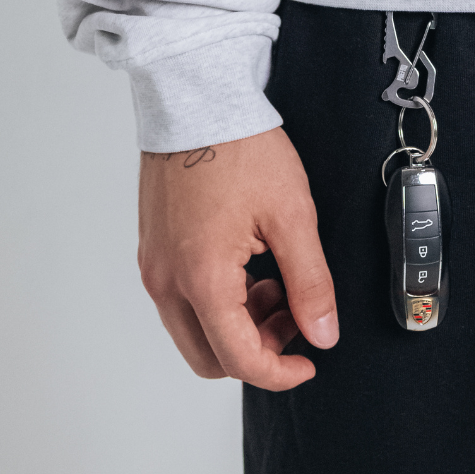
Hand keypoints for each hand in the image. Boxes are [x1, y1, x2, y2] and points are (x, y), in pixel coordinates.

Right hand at [138, 126, 337, 389]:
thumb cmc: (241, 149)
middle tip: (293, 312)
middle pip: (208, 357)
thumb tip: (323, 333)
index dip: (280, 372)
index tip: (309, 361)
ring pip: (193, 331)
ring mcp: (154, 266)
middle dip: (256, 349)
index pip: (238, 359)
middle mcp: (166, 281)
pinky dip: (217, 300)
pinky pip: (182, 300)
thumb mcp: (291, 215)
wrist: (197, 100)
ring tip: (274, 280)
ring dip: (237, 324)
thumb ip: (310, 282)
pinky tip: (248, 264)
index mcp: (201, 279)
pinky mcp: (152, 250)